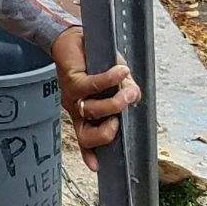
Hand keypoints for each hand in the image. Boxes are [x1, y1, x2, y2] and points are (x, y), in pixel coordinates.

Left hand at [51, 26, 139, 150]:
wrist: (74, 37)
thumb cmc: (95, 61)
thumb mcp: (117, 80)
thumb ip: (126, 91)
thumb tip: (134, 98)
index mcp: (85, 113)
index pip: (86, 138)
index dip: (91, 154)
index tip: (97, 168)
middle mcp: (76, 108)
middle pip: (87, 135)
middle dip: (108, 133)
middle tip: (119, 119)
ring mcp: (73, 95)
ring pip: (94, 111)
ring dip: (116, 103)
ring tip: (127, 90)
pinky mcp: (72, 79)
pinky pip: (93, 85)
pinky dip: (111, 78)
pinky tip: (122, 70)